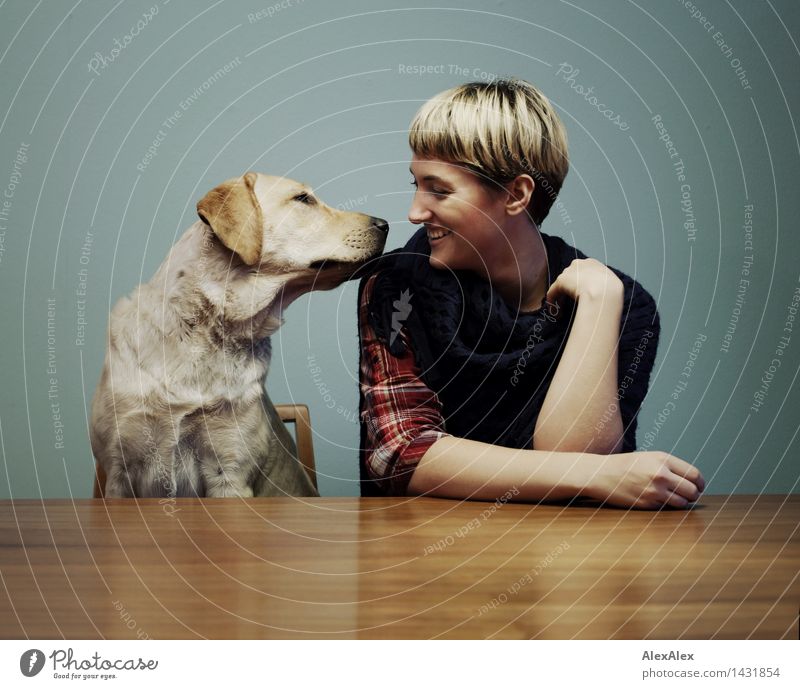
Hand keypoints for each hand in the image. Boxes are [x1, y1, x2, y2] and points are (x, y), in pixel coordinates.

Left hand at [545, 258, 622, 311]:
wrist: (605, 293)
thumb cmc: (611, 292)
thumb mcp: (610, 285)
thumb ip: (602, 286)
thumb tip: (601, 296)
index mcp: (593, 263)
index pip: (582, 271)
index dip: (580, 283)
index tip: (582, 294)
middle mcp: (579, 264)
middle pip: (570, 277)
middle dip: (569, 289)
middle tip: (571, 303)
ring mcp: (569, 272)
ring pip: (561, 285)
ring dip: (561, 297)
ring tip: (563, 310)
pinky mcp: (561, 281)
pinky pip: (553, 292)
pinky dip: (552, 302)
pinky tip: (556, 313)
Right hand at [586, 451, 705, 508]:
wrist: (600, 474)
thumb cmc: (625, 465)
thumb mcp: (649, 457)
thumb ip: (670, 466)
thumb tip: (692, 480)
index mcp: (663, 459)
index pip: (694, 474)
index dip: (700, 483)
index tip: (699, 486)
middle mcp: (661, 474)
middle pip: (692, 490)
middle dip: (694, 494)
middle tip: (691, 495)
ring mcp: (654, 490)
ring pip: (682, 502)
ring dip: (682, 502)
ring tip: (675, 498)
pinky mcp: (647, 504)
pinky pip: (666, 508)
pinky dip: (666, 506)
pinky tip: (657, 499)